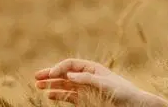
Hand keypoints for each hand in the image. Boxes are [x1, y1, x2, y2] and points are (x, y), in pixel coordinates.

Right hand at [34, 58, 153, 104]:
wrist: (131, 104)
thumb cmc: (121, 91)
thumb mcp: (104, 83)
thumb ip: (87, 79)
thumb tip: (70, 74)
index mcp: (92, 68)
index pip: (71, 65)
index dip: (59, 68)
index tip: (51, 74)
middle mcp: (87, 76)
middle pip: (65, 73)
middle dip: (51, 74)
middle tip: (36, 77)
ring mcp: (85, 88)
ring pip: (64, 84)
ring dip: (51, 84)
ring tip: (38, 86)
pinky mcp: (85, 99)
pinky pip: (68, 96)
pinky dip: (59, 95)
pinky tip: (50, 95)